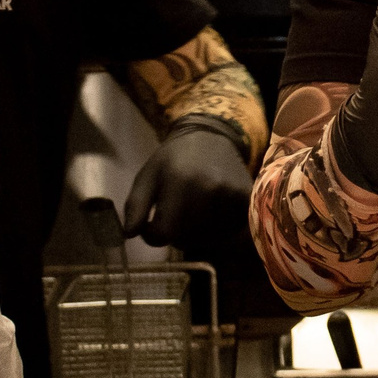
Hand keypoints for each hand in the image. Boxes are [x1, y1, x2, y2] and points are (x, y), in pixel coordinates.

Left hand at [123, 121, 253, 253]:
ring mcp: (231, 195)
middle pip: (186, 239)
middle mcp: (209, 189)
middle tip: (173, 219)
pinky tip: (210, 217)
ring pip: (208, 240)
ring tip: (191, 217)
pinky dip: (217, 233)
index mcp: (180, 181)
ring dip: (196, 236)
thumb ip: (135, 205)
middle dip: (174, 236)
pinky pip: (229, 233)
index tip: (152, 226)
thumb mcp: (147, 175)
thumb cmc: (174, 159)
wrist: (212, 137)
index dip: (153, 235)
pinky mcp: (246, 200)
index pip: (164, 232)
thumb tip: (130, 234)